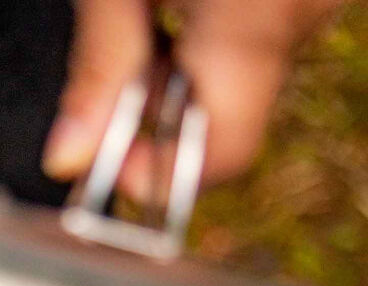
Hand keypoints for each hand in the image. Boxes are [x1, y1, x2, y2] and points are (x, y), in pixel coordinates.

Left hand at [42, 0, 342, 193]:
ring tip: (151, 9)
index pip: (223, 154)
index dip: (157, 172)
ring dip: (188, 69)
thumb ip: (100, 65)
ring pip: (250, 72)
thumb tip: (73, 156)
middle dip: (162, 115)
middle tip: (116, 69)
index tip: (106, 161)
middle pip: (233, 113)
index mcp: (258, 15)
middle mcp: (309, 6)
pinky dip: (219, 31)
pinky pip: (269, 27)